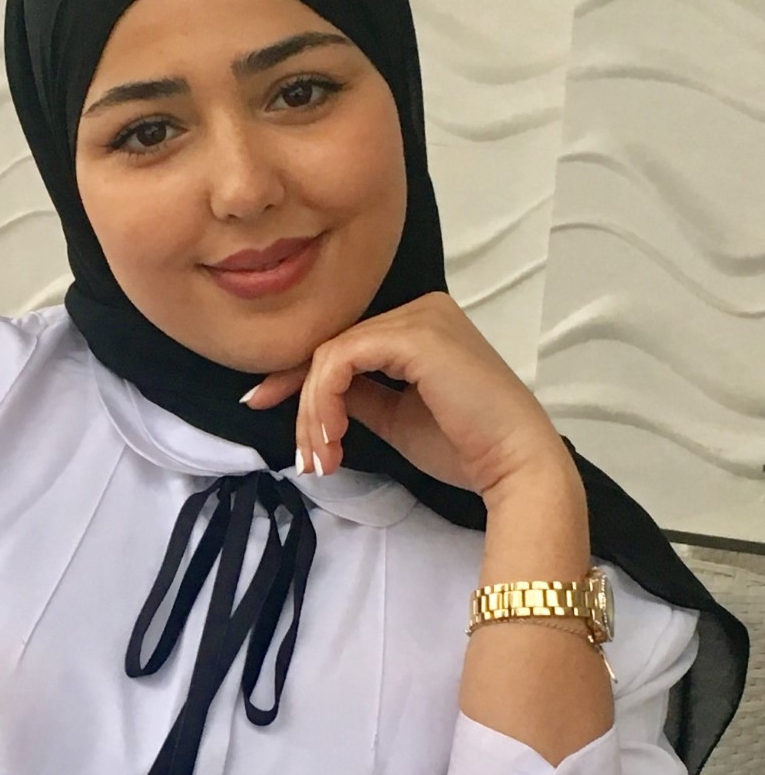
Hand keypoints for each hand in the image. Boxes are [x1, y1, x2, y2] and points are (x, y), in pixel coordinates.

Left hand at [243, 292, 571, 500]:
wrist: (513, 465)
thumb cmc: (464, 447)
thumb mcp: (393, 415)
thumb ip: (356, 393)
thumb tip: (313, 391)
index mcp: (419, 323)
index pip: (342, 343)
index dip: (297, 378)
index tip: (262, 405)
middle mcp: (420, 308)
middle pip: (331, 346)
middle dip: (304, 403)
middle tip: (305, 456)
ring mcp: (419, 317)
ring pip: (331, 355)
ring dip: (314, 411)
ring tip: (321, 457)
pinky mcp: (415, 336)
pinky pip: (343, 359)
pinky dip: (326, 400)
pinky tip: (333, 435)